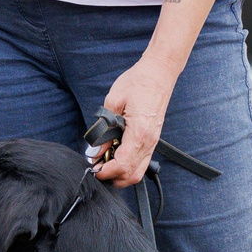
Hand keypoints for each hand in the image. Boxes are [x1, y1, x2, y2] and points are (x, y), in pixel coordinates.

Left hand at [94, 57, 180, 186]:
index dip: (105, 172)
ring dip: (120, 174)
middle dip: (112, 177)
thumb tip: (96, 150)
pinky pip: (141, 162)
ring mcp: (153, 143)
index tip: (93, 168)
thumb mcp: (113, 102)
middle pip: (131, 176)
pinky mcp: (152, 140)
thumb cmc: (138, 83)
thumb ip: (103, 129)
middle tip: (97, 166)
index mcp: (139, 133)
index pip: (122, 166)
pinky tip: (116, 155)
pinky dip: (128, 166)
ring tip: (105, 162)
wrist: (159, 74)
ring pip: (138, 172)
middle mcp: (149, 142)